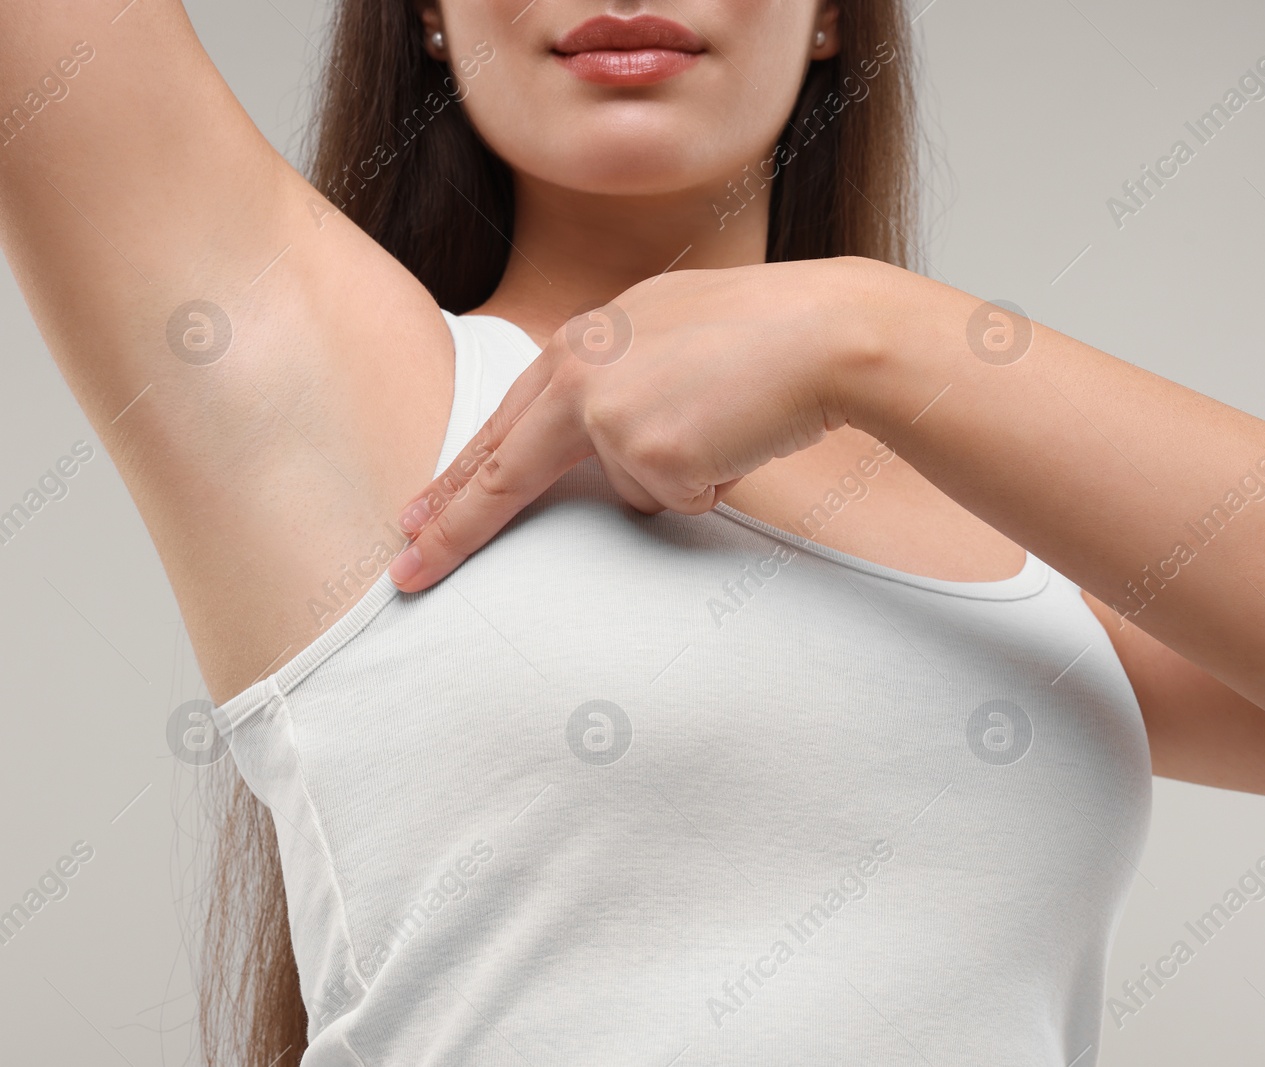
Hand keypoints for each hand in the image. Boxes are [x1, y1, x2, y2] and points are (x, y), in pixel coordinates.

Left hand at [386, 257, 887, 591]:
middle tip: (405, 570)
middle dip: (452, 528)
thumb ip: (614, 377)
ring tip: (725, 418)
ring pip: (630, 490)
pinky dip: (711, 483)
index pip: (501, 422)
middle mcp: (579, 374)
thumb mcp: (666, 331)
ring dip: (680, 475)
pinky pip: (676, 501)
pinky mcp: (648, 454)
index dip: (456, 476)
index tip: (415, 515)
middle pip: (499, 469)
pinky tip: (735, 435)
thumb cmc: (763, 332)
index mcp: (580, 342)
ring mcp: (608, 415)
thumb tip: (605, 445)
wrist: (823, 330)